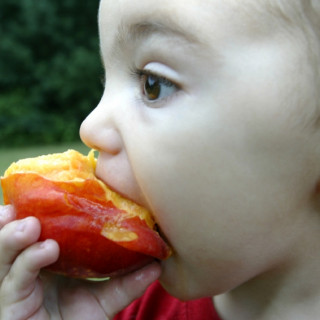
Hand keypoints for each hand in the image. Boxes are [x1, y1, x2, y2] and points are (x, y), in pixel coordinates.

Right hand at [0, 205, 160, 319]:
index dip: (28, 212)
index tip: (42, 190)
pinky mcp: (12, 306)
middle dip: (12, 220)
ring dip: (12, 236)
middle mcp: (24, 270)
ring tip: (31, 225)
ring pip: (2, 256)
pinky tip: (47, 248)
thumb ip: (126, 283)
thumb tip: (158, 265)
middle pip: (8, 238)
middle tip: (24, 206)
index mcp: (42, 261)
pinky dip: (28, 260)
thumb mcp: (104, 299)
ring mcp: (15, 288)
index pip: (29, 231)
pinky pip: (14, 280)